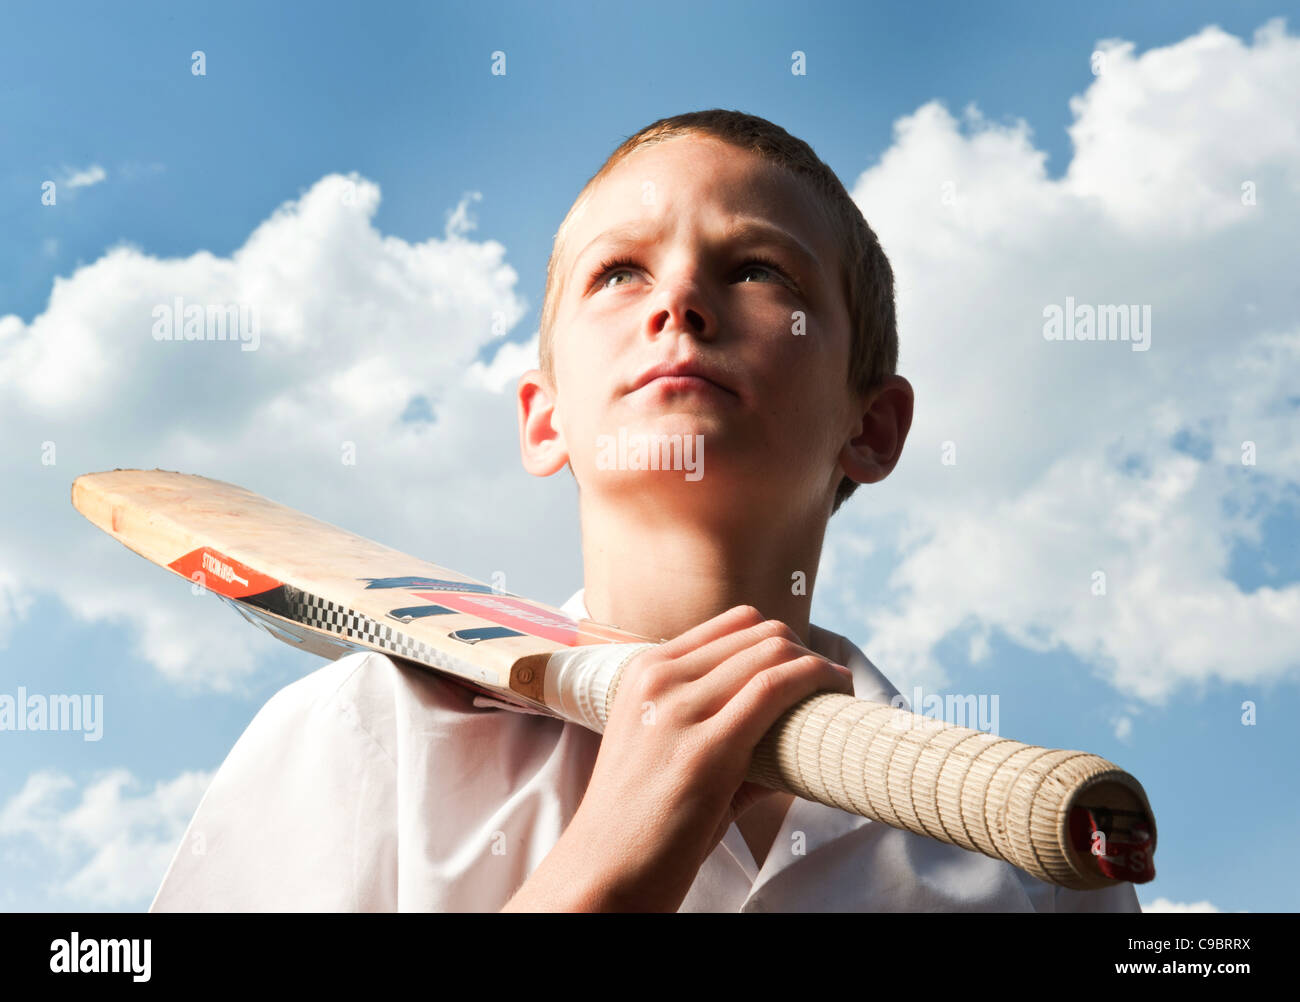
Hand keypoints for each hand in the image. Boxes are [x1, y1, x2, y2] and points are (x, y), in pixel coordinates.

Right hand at [501, 605, 853, 911]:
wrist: (602, 873)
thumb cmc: (638, 824)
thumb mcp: (664, 750)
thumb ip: (717, 729)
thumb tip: (787, 732)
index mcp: (645, 672)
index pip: (734, 623)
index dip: (783, 638)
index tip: (808, 665)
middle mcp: (658, 679)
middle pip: (759, 632)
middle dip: (806, 651)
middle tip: (831, 683)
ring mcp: (678, 710)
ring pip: (772, 652)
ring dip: (819, 667)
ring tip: (840, 692)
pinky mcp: (705, 750)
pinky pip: (774, 689)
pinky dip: (815, 683)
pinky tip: (836, 697)